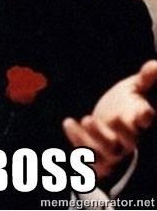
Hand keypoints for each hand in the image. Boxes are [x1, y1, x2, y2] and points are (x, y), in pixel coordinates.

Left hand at [62, 60, 156, 179]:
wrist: (110, 123)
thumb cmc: (126, 103)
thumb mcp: (134, 88)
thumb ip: (145, 77)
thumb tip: (155, 63)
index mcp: (138, 120)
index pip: (145, 120)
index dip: (145, 117)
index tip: (145, 112)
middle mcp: (127, 138)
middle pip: (128, 140)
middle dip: (122, 131)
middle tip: (114, 117)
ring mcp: (111, 148)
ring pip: (106, 150)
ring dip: (96, 136)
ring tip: (86, 118)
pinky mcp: (95, 153)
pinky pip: (87, 153)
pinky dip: (77, 139)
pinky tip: (68, 122)